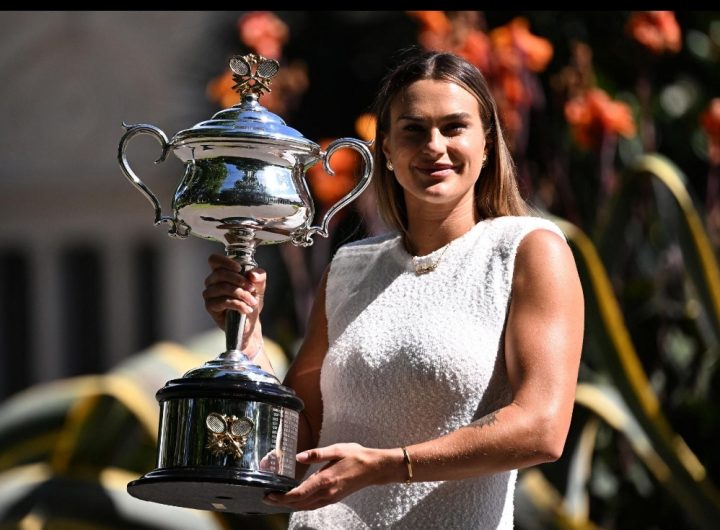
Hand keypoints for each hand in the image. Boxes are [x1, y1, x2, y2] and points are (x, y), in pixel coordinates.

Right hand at [202, 253, 265, 347]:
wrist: (250, 322)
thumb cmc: (250, 301)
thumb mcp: (259, 287)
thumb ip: (259, 277)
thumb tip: (252, 275)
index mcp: (222, 272)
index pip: (214, 260)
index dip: (225, 261)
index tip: (239, 268)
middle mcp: (212, 281)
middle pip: (220, 273)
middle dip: (239, 280)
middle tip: (252, 289)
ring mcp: (209, 294)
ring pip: (223, 287)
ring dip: (241, 294)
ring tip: (252, 302)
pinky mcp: (210, 306)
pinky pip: (223, 301)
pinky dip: (238, 305)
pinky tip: (247, 309)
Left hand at [263, 443, 400, 510]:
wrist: (374, 468)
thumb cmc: (356, 456)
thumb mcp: (336, 449)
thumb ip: (316, 454)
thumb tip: (299, 456)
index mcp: (325, 480)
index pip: (298, 494)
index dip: (281, 497)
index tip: (269, 495)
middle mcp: (326, 493)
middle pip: (298, 504)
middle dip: (281, 503)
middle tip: (266, 498)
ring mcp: (330, 498)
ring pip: (305, 507)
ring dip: (290, 505)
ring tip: (276, 500)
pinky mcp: (333, 498)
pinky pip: (313, 506)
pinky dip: (301, 505)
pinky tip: (296, 500)